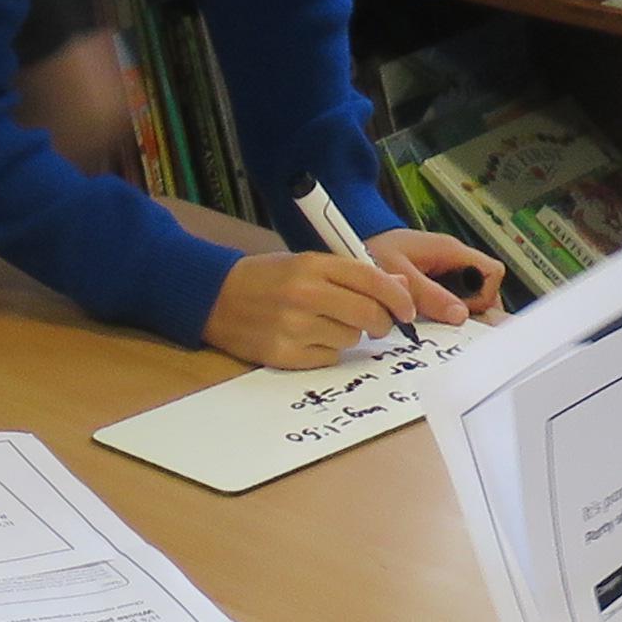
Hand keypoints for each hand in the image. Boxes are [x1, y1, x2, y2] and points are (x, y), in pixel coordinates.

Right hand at [209, 250, 436, 369]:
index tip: (407, 311)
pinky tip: (309, 339)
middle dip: (381, 323)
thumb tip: (401, 290)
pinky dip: (327, 352)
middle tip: (378, 325)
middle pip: (368, 314)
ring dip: (349, 335)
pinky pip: (328, 359)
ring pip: (351, 339)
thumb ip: (352, 275)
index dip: (398, 298)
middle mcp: (304, 294)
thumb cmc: (266, 278)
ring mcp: (293, 327)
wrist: (214, 297)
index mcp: (312, 265)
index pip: (372, 280)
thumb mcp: (307, 263)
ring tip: (326, 325)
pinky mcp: (284, 355)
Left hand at [368, 228, 500, 322]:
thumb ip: (429, 295)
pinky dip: (439, 311)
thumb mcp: (399, 274)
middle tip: (446, 322)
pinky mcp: (433, 280)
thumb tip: (459, 315)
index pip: (492, 273)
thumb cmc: (372, 250)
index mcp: (450, 251)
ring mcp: (444, 269)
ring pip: (467, 297)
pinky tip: (421, 316)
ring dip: (452, 312)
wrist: (350, 244)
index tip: (462, 312)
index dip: (484, 296)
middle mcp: (452, 259)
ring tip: (429, 319)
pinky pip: (448, 298)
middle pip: (484, 288)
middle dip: (471, 309)